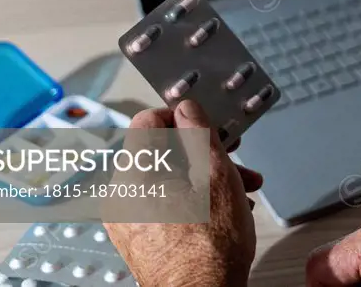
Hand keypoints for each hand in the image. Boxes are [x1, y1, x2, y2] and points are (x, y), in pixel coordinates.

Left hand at [104, 101, 261, 286]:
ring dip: (204, 175)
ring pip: (166, 178)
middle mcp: (121, 197)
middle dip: (203, 151)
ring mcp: (127, 220)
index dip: (180, 116)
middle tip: (231, 153)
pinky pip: (163, 201)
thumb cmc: (208, 251)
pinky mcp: (139, 237)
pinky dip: (191, 197)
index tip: (205, 122)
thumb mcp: (216, 176)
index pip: (146, 122)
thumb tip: (188, 109)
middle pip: (160, 151)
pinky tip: (222, 207)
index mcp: (132, 177)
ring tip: (239, 187)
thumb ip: (200, 134)